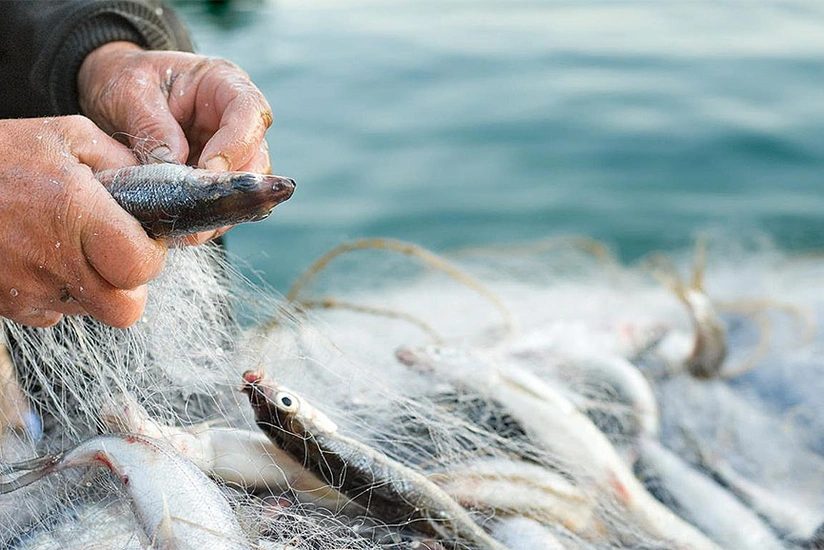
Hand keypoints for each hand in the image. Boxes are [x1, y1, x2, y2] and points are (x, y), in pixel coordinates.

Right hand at [0, 116, 165, 327]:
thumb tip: (162, 185)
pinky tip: (43, 257)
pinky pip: (52, 313)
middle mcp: (52, 260)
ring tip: (72, 247)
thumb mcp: (67, 136)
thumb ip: (122, 162)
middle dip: (131, 286)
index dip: (152, 255)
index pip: (141, 267)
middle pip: (124, 310)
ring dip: (94, 287)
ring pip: (90, 312)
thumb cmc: (0, 154)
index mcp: (74, 213)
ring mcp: (26, 289)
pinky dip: (58, 292)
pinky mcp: (6, 305)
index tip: (143, 237)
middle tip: (117, 255)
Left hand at [77, 42, 273, 244]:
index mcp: (223, 84)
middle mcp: (235, 120)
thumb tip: (172, 167)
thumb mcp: (129, 91)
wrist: (109, 93)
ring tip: (188, 227)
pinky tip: (182, 229)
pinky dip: (204, 219)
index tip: (208, 171)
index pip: (250, 112)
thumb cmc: (123, 79)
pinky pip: (221, 204)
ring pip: (244, 188)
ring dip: (219, 209)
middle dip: (232, 187)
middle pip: (256, 157)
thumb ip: (152, 125)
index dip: (237, 145)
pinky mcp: (215, 179)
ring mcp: (229, 152)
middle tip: (198, 209)